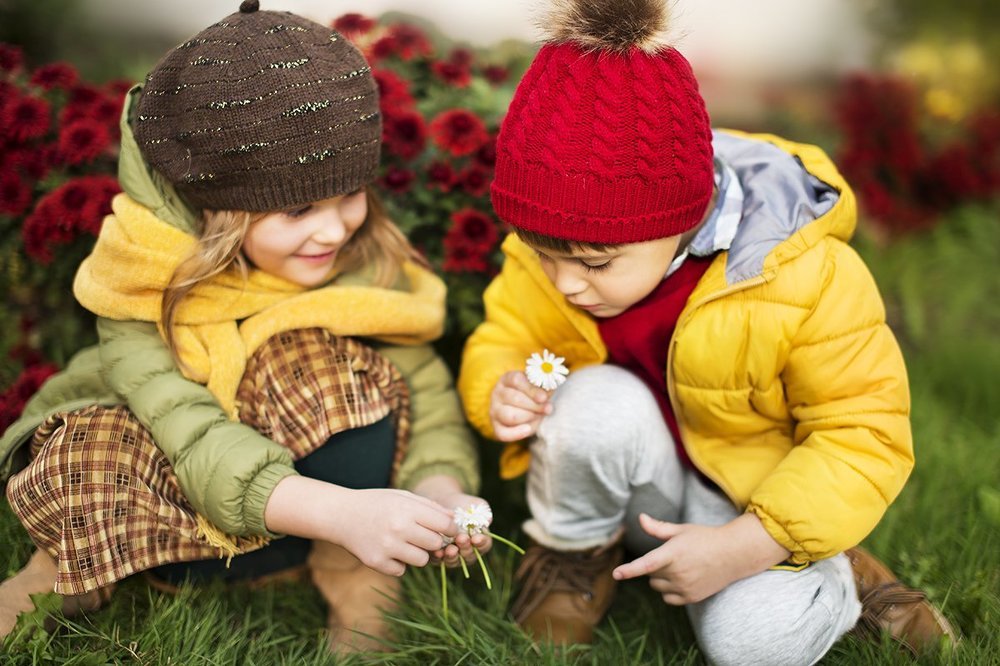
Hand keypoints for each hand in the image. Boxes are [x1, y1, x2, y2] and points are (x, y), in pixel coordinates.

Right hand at [328, 487, 457, 576]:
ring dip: (418, 553)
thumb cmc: (376, 503)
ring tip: (404, 543)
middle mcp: (399, 529)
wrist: (341, 515)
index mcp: (407, 509)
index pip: (445, 524)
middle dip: (433, 541)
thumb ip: (429, 507)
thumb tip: (453, 519)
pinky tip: (389, 551)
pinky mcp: (376, 563)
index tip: (446, 528)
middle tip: (422, 535)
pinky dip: (398, 563)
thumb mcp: (402, 496)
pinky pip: (402, 570)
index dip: (449, 527)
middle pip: (436, 544)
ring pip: (422, 560)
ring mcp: (387, 547)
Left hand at [410, 476, 492, 565]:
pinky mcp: (438, 557)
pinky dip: (439, 558)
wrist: (441, 504)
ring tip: (450, 549)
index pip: (484, 545)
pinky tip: (437, 552)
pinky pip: (439, 561)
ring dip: (453, 556)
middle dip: (466, 548)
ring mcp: (453, 556)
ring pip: (455, 561)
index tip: (477, 537)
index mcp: (480, 540)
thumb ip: (483, 511)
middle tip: (462, 539)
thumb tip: (488, 520)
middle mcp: (468, 551)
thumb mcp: (474, 504)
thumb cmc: (462, 505)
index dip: (482, 542)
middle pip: (470, 555)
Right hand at [489, 370, 551, 440]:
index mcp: (507, 379)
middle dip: (535, 405)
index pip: (516, 380)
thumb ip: (543, 388)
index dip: (531, 389)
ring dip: (529, 417)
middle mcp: (497, 393)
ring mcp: (495, 410)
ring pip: (510, 416)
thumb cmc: (532, 394)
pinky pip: (503, 433)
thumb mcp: (538, 387)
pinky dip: (517, 433)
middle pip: (514, 398)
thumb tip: (546, 394)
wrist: (525, 408)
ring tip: (538, 416)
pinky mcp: (496, 426)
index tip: (544, 397)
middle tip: (547, 408)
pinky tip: (528, 429)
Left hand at [612, 513, 789, 604]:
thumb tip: (641, 518)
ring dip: (661, 578)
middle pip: (650, 573)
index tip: (616, 574)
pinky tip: (682, 579)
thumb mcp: (681, 530)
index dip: (629, 569)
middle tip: (673, 555)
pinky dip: (669, 591)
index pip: (646, 564)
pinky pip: (668, 598)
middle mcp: (678, 572)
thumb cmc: (705, 538)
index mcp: (673, 553)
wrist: (732, 555)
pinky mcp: (691, 598)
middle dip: (655, 565)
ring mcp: (685, 587)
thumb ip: (658, 528)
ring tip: (680, 566)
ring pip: (656, 586)